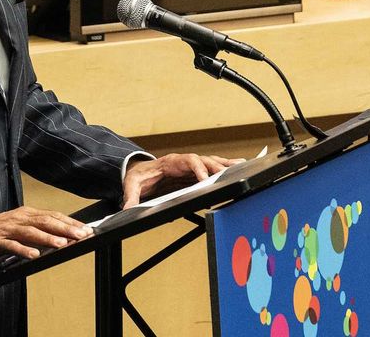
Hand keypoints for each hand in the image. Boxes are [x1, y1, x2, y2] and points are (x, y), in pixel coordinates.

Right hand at [0, 206, 92, 259]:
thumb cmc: (1, 230)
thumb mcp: (22, 224)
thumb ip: (40, 228)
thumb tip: (64, 235)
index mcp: (28, 214)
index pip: (53, 216)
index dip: (70, 222)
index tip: (86, 229)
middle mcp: (20, 219)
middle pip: (45, 222)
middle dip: (65, 229)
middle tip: (81, 235)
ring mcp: (9, 230)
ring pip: (31, 232)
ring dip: (47, 238)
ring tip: (61, 244)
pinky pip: (12, 246)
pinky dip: (23, 250)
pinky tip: (33, 254)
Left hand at [122, 153, 244, 208]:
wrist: (139, 171)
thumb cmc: (138, 175)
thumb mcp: (131, 183)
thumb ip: (131, 195)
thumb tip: (128, 207)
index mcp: (171, 162)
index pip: (188, 161)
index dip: (198, 169)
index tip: (205, 180)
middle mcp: (183, 162)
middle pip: (204, 161)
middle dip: (217, 167)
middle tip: (229, 175)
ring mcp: (190, 167)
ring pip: (210, 163)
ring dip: (225, 164)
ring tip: (241, 166)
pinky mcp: (194, 173)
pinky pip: (211, 169)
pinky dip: (224, 167)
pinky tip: (238, 167)